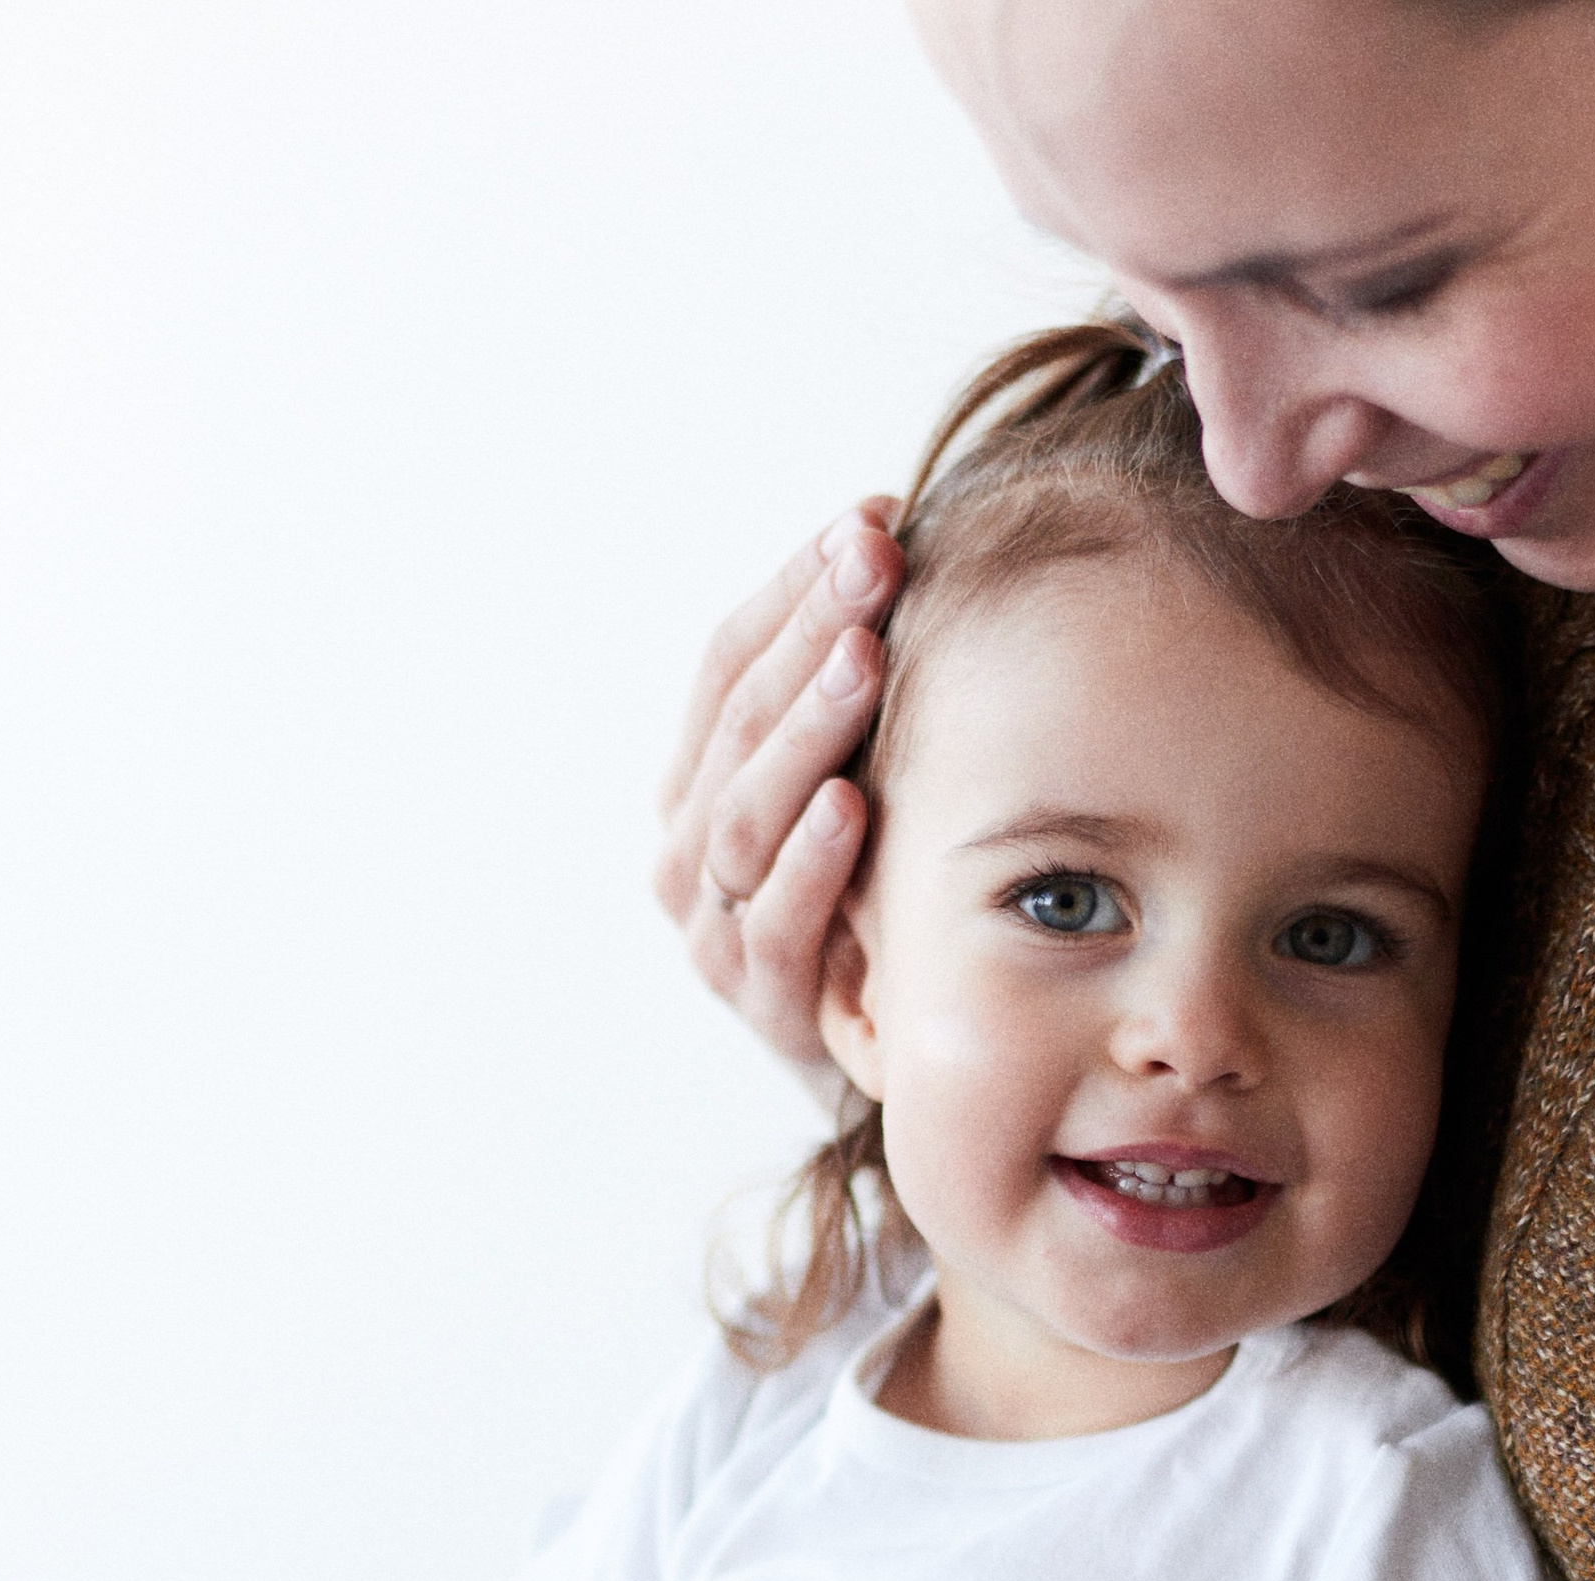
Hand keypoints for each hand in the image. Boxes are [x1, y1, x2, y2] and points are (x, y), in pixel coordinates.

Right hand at [652, 501, 903, 1065]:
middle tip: (874, 561)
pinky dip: (809, 863)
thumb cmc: (878, 894)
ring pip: (741, 818)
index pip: (727, 662)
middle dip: (808, 632)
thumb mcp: (863, 784)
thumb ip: (860, 694)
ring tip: (863, 658)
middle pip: (735, 724)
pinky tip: (850, 804)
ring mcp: (715, 929)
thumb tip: (905, 538)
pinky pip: (776, 925)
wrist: (880, 1048)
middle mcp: (689, 848)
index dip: (793, 586)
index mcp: (698, 779)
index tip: (872, 517)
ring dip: (805, 730)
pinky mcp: (761, 1001)